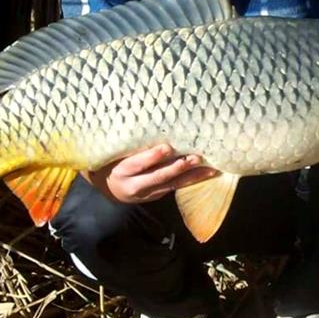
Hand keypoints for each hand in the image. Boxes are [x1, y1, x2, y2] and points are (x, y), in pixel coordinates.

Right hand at [86, 144, 217, 203]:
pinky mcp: (158, 195)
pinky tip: (206, 174)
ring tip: (207, 168)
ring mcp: (148, 193)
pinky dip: (192, 181)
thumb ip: (130, 144)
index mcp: (122, 171)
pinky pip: (176, 188)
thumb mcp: (116, 154)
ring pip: (171, 185)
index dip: (152, 157)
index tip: (167, 147)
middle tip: (194, 158)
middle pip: (158, 177)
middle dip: (177, 167)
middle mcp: (135, 185)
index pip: (137, 164)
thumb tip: (151, 122)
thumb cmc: (114, 161)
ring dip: (190, 176)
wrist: (111, 189)